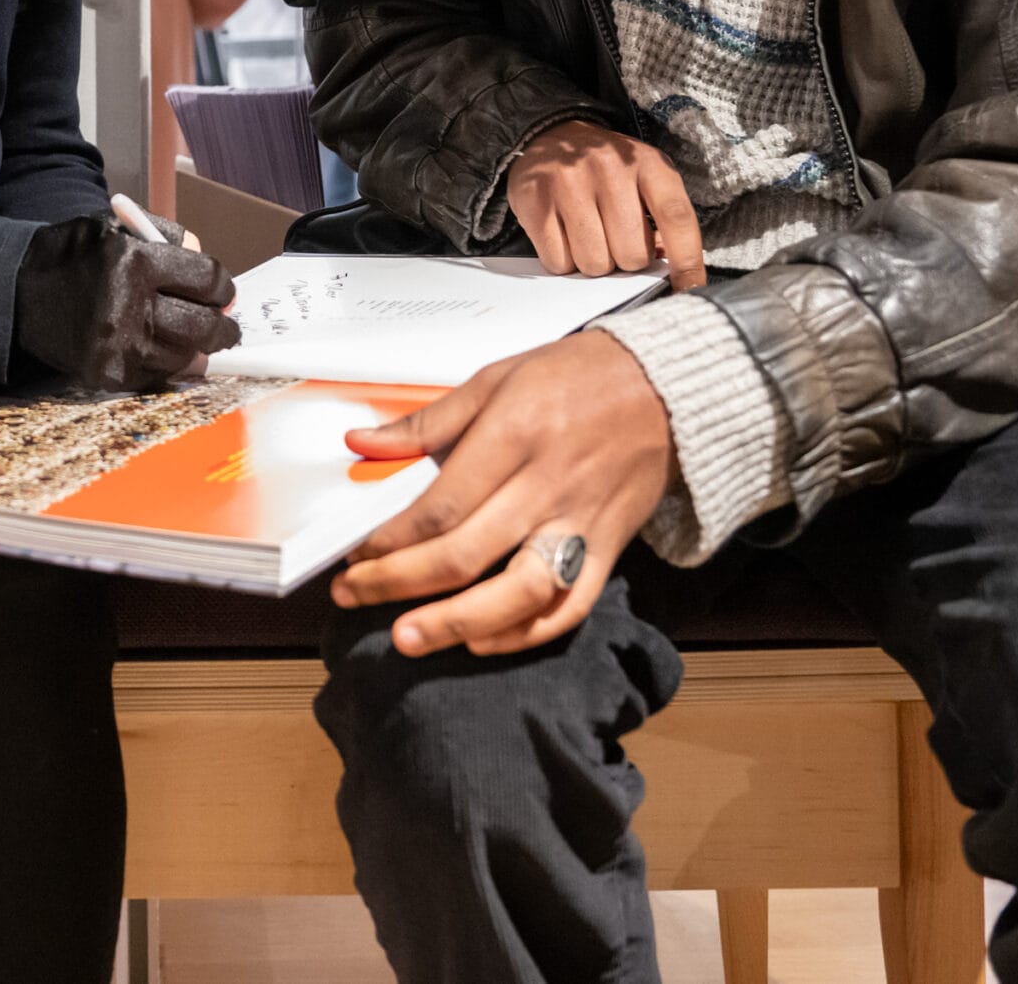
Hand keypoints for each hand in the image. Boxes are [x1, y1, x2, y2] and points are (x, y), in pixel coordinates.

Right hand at [15, 216, 238, 390]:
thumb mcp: (116, 227)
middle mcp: (130, 307)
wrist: (16, 292)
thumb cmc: (73, 255)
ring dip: (199, 350)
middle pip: (204, 326)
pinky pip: (157, 376)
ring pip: (186, 356)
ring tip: (201, 341)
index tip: (223, 292)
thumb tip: (211, 273)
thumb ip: (166, 239)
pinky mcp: (107, 374)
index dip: (223, 287)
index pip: (208, 281)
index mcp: (136, 262)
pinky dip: (169, 365)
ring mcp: (118, 347)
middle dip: (223, 327)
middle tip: (227, 327)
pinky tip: (168, 352)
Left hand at [329, 331, 672, 657]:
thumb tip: (362, 446)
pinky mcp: (607, 550)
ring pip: (518, 591)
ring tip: (411, 638)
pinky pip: (569, 606)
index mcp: (514, 435)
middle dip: (400, 583)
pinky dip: (525, 632)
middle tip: (354, 596)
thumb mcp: (495, 379)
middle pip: (466, 553)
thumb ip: (427, 422)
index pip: (440, 505)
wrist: (663, 386)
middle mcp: (547, 485)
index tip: (356, 553)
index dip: (390, 538)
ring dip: (459, 622)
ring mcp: (580, 524)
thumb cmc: (576, 376)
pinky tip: (481, 640)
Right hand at [507, 120, 704, 289]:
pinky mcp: (535, 201)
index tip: (689, 288)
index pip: (676, 218)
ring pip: (594, 263)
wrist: (551, 137)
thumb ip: (663, 221)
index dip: (687, 261)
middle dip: (627, 260)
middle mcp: (609, 168)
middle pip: (632, 254)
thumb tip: (672, 271)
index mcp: (647, 163)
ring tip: (589, 237)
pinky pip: (558, 262)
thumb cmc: (608, 171)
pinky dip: (564, 262)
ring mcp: (568, 183)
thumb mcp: (645, 180)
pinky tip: (564, 237)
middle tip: (615, 241)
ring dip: (594, 263)